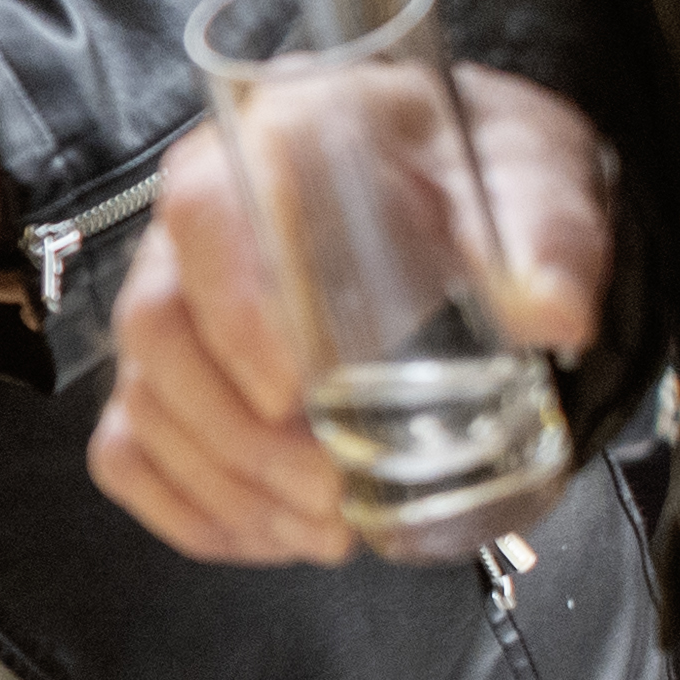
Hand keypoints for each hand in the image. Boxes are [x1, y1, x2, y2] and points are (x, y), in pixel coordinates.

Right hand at [92, 66, 612, 563]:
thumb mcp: (535, 177)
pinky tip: (268, 536)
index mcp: (273, 144)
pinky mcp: (169, 369)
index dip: (234, 309)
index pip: (207, 213)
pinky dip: (189, 509)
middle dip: (237, 432)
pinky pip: (127, 449)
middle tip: (331, 493)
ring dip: (224, 484)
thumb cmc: (476, 171)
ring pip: (143, 398)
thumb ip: (547, 237)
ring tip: (322, 532)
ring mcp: (170, 298)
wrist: (450, 182)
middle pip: (156, 328)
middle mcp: (195, 221)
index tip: (295, 393)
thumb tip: (552, 315)